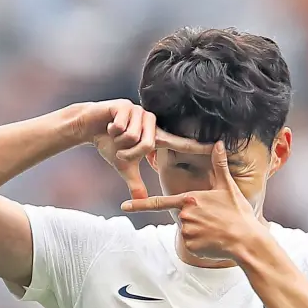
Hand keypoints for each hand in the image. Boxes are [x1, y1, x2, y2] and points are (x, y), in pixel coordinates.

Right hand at [72, 99, 212, 198]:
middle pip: (147, 146)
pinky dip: (112, 131)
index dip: (197, 146)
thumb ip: (135, 184)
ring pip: (134, 137)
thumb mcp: (124, 167)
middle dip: (129, 152)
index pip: (180, 143)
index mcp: (156, 137)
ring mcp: (140, 112)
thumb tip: (139, 202)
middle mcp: (152, 123)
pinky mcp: (126, 105)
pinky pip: (122, 128)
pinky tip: (109, 125)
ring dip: (119, 141)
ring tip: (115, 134)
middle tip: (120, 147)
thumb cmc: (109, 145)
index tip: (218, 146)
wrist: (89, 126)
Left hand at [121, 142, 262, 259]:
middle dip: (194, 218)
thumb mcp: (228, 188)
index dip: (139, 204)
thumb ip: (219, 166)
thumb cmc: (237, 213)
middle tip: (214, 220)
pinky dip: (200, 243)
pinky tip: (213, 241)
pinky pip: (190, 244)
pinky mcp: (190, 246)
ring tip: (215, 230)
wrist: (246, 241)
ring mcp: (186, 231)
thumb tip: (218, 143)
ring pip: (186, 230)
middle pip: (181, 216)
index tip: (123, 205)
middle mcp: (184, 215)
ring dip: (198, 231)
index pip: (159, 202)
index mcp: (189, 199)